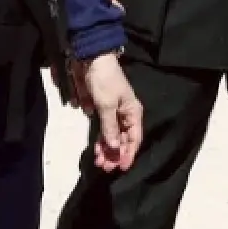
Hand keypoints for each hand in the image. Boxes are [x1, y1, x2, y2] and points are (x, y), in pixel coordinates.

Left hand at [70, 53, 143, 171]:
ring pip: (113, 137)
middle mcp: (126, 115)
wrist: (93, 60)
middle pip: (124, 140)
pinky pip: (104, 130)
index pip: (135, 138)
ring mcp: (114, 113)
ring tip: (99, 162)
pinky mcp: (103, 111)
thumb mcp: (107, 105)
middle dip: (116, 154)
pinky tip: (96, 150)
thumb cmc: (104, 81)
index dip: (129, 153)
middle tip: (106, 168)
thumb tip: (114, 147)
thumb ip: (110, 127)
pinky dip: (101, 140)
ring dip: (108, 150)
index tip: (122, 168)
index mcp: (133, 112)